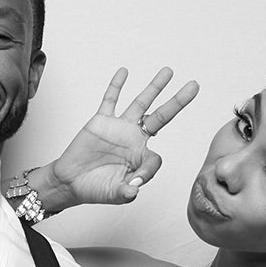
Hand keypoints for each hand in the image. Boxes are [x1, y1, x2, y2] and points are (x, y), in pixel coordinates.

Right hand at [37, 67, 198, 211]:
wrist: (71, 182)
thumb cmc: (95, 189)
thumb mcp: (114, 194)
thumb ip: (125, 192)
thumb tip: (134, 190)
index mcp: (141, 157)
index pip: (156, 159)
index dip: (148, 170)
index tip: (135, 181)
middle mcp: (134, 139)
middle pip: (161, 117)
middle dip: (177, 102)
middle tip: (193, 86)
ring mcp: (119, 128)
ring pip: (141, 103)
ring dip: (154, 88)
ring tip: (168, 72)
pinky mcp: (101, 121)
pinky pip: (110, 100)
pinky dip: (116, 86)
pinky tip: (124, 72)